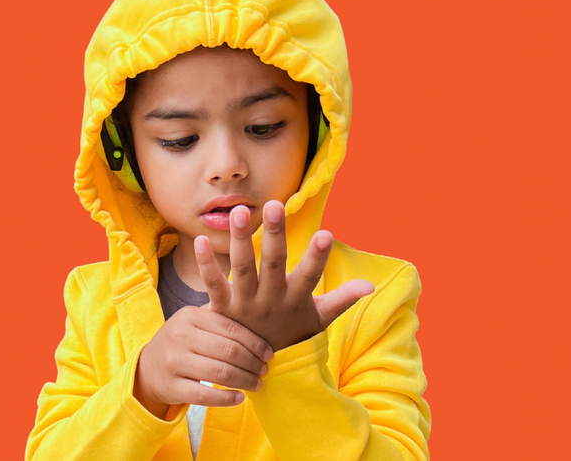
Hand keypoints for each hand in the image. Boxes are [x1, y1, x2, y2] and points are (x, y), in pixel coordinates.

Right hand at [133, 305, 272, 417]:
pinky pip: (205, 396)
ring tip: (257, 384)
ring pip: (220, 374)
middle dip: (252, 363)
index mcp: (189, 316)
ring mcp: (174, 362)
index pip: (231, 328)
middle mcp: (180, 337)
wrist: (147, 368)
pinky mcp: (172, 387)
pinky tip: (240, 398)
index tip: (268, 353)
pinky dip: (227, 399)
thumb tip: (254, 304)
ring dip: (245, 381)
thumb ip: (219, 313)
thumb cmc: (181, 342)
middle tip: (264, 370)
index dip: (254, 342)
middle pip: (228, 351)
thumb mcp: (194, 321)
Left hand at [194, 200, 374, 350]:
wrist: (256, 366)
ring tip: (239, 211)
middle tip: (274, 205)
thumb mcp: (318, 319)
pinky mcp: (222, 308)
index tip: (326, 233)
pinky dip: (205, 264)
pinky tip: (200, 240)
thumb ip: (342, 299)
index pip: (309, 276)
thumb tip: (370, 285)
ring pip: (242, 269)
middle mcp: (269, 299)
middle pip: (272, 264)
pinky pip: (212, 284)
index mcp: (295, 299)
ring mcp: (244, 304)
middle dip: (275, 235)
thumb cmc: (291, 332)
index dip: (317, 257)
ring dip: (240, 240)